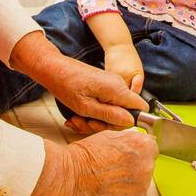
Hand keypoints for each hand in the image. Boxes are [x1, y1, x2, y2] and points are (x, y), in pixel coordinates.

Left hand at [11, 30, 145, 132]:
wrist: (54, 68)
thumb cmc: (67, 86)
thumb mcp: (86, 107)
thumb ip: (110, 115)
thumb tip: (130, 122)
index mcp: (116, 90)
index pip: (140, 108)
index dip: (129, 122)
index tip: (110, 126)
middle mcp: (117, 86)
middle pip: (124, 114)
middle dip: (104, 124)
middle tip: (86, 124)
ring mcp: (111, 86)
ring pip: (111, 111)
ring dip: (94, 120)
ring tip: (76, 120)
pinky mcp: (104, 87)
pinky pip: (104, 105)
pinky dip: (91, 113)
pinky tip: (77, 116)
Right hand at [20, 131, 155, 195]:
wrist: (67, 180)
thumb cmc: (82, 157)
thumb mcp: (108, 136)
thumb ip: (128, 139)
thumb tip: (137, 141)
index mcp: (142, 146)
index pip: (151, 148)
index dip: (138, 152)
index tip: (129, 156)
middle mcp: (147, 166)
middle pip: (147, 166)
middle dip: (135, 167)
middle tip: (114, 170)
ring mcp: (142, 187)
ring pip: (141, 183)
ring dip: (130, 183)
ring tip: (109, 182)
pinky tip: (109, 193)